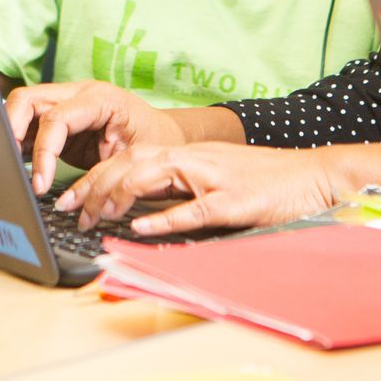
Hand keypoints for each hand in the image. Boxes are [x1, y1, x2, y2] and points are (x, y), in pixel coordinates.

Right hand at [5, 81, 183, 193]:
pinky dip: (20, 142)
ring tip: (11, 168)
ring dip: (12, 135)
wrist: (164, 136)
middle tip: (9, 166)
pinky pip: (30, 124)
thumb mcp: (132, 162)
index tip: (40, 186)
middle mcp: (78, 94)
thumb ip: (100, 176)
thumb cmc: (154, 144)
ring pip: (23, 107)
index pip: (56, 118)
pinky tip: (18, 165)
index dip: (43, 153)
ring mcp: (66, 102)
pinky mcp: (60, 118)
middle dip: (12, 131)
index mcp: (99, 98)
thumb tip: (69, 200)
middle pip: (28, 99)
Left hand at [57, 142, 348, 236]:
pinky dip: (162, 217)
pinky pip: (192, 209)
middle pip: (131, 162)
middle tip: (68, 209)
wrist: (313, 176)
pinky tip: (138, 226)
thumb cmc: (264, 182)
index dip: (94, 176)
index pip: (128, 158)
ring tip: (94, 214)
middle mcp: (195, 160)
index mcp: (187, 154)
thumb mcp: (212, 179)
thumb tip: (135, 207)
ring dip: (118, 195)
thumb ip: (175, 188)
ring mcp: (213, 179)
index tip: (68, 197)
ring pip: (153, 176)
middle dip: (93, 184)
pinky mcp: (233, 201)